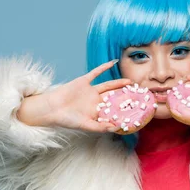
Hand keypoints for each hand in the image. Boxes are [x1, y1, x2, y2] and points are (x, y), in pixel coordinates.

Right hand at [18, 60, 132, 132]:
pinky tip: (113, 62)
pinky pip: (95, 73)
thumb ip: (101, 127)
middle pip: (113, 98)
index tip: (136, 111)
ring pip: (108, 86)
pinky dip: (104, 67)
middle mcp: (95, 101)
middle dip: (124, 96)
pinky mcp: (83, 81)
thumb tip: (116, 128)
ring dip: (118, 83)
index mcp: (96, 113)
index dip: (124, 111)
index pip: (113, 111)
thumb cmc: (67, 120)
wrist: (52, 108)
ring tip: (130, 82)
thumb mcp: (86, 125)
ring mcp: (90, 91)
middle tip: (138, 94)